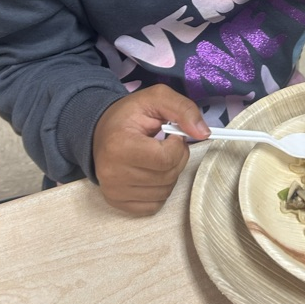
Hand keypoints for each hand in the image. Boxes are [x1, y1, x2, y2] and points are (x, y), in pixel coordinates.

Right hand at [92, 85, 208, 215]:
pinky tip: (151, 173)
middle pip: (167, 176)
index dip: (178, 146)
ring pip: (164, 192)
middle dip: (177, 158)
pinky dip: (160, 189)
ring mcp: (114, 191)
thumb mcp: (156, 98)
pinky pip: (154, 205)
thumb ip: (183, 109)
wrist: (101, 131)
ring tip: (158, 157)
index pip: (166, 159)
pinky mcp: (117, 203)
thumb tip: (204, 133)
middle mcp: (112, 174)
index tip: (171, 135)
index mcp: (119, 146)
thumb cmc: (128, 115)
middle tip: (167, 145)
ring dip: (170, 174)